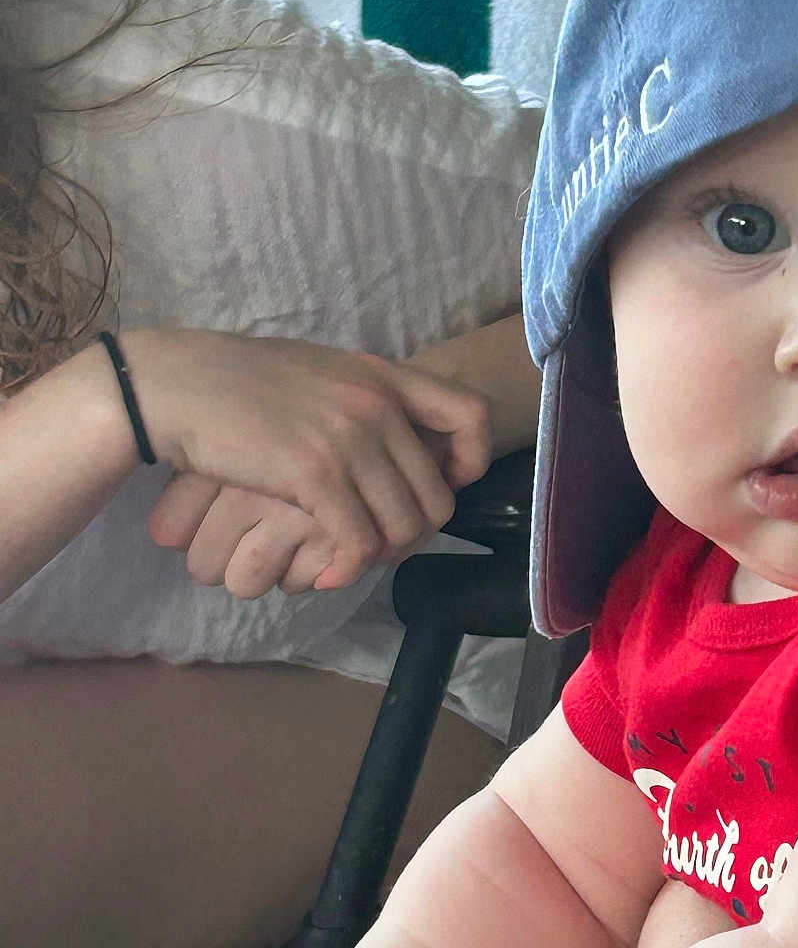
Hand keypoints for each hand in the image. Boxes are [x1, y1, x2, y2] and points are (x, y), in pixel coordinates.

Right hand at [123, 329, 490, 588]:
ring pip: (404, 526)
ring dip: (382, 555)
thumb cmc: (242, 385)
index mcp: (384, 377)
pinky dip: (350, 567)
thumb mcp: (323, 372)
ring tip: (352, 558)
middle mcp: (378, 405)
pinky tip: (330, 574)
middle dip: (414, 531)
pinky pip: (361, 541)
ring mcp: (350, 439)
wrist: (176, 386)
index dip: (470, 459)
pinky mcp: (316, 475)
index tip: (446, 481)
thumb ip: (370, 399)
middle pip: (437, 495)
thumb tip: (406, 440)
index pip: (471, 416)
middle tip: (380, 542)